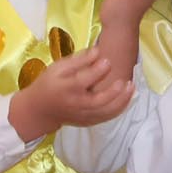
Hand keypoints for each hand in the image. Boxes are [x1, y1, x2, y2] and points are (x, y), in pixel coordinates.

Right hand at [8, 48, 133, 139]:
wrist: (40, 110)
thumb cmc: (49, 84)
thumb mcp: (57, 68)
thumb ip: (78, 60)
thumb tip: (98, 51)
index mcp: (66, 88)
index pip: (84, 80)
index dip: (97, 70)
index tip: (108, 60)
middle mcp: (76, 104)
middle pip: (98, 101)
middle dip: (114, 92)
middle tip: (125, 80)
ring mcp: (83, 115)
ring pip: (105, 112)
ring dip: (122, 101)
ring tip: (131, 87)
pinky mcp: (88, 121)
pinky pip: (107, 117)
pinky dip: (119, 108)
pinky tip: (127, 97)